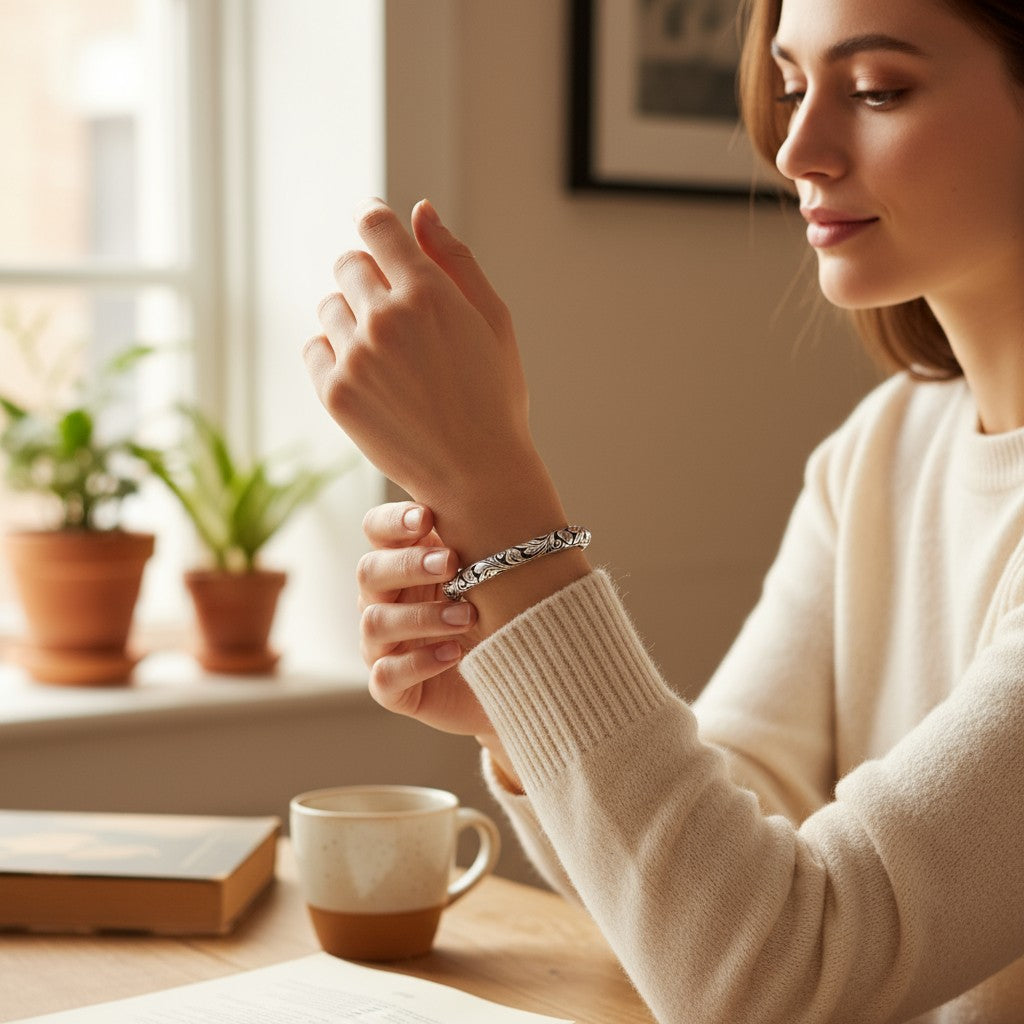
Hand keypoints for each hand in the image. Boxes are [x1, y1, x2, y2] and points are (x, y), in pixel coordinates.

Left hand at [304, 199, 547, 546]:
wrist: (478, 474)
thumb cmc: (494, 396)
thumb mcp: (493, 320)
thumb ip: (455, 259)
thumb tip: (419, 211)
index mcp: (429, 292)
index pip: (376, 227)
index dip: (374, 220)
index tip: (374, 225)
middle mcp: (386, 318)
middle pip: (349, 264)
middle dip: (369, 277)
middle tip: (397, 313)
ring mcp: (356, 357)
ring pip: (330, 306)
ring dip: (352, 317)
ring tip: (388, 354)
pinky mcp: (336, 393)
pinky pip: (315, 348)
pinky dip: (335, 353)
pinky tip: (369, 375)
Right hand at [358, 500, 493, 737]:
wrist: (520, 679)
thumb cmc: (502, 614)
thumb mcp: (493, 576)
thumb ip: (480, 543)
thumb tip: (493, 503)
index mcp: (404, 561)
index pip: (377, 530)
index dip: (393, 521)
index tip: (426, 517)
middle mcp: (384, 600)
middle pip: (369, 571)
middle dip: (409, 564)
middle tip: (451, 563)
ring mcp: (382, 645)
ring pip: (376, 621)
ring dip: (422, 615)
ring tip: (467, 616)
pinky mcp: (391, 689)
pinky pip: (387, 674)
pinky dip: (419, 662)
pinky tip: (454, 654)